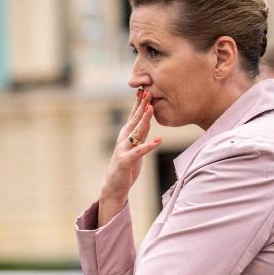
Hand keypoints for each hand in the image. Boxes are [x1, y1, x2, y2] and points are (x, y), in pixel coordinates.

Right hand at [98, 88, 162, 217]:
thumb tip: (149, 120)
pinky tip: (159, 141)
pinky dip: (149, 146)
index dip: (139, 103)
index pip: (134, 116)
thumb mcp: (135, 147)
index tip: (145, 88)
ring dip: (145, 119)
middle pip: (135, 119)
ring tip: (152, 108)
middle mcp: (123, 139)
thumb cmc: (126, 166)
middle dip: (142, 105)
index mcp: (125, 135)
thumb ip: (140, 134)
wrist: (114, 186)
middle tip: (148, 91)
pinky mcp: (126, 161)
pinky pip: (139, 152)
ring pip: (136, 132)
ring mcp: (123, 149)